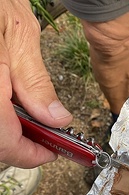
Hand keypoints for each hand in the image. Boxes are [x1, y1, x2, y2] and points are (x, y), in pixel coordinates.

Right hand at [0, 0, 71, 167]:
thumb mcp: (19, 39)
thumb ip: (37, 84)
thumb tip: (57, 118)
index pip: (6, 145)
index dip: (33, 155)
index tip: (53, 152)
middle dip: (24, 142)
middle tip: (47, 136)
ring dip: (12, 129)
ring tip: (34, 119)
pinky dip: (3, 116)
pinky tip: (12, 104)